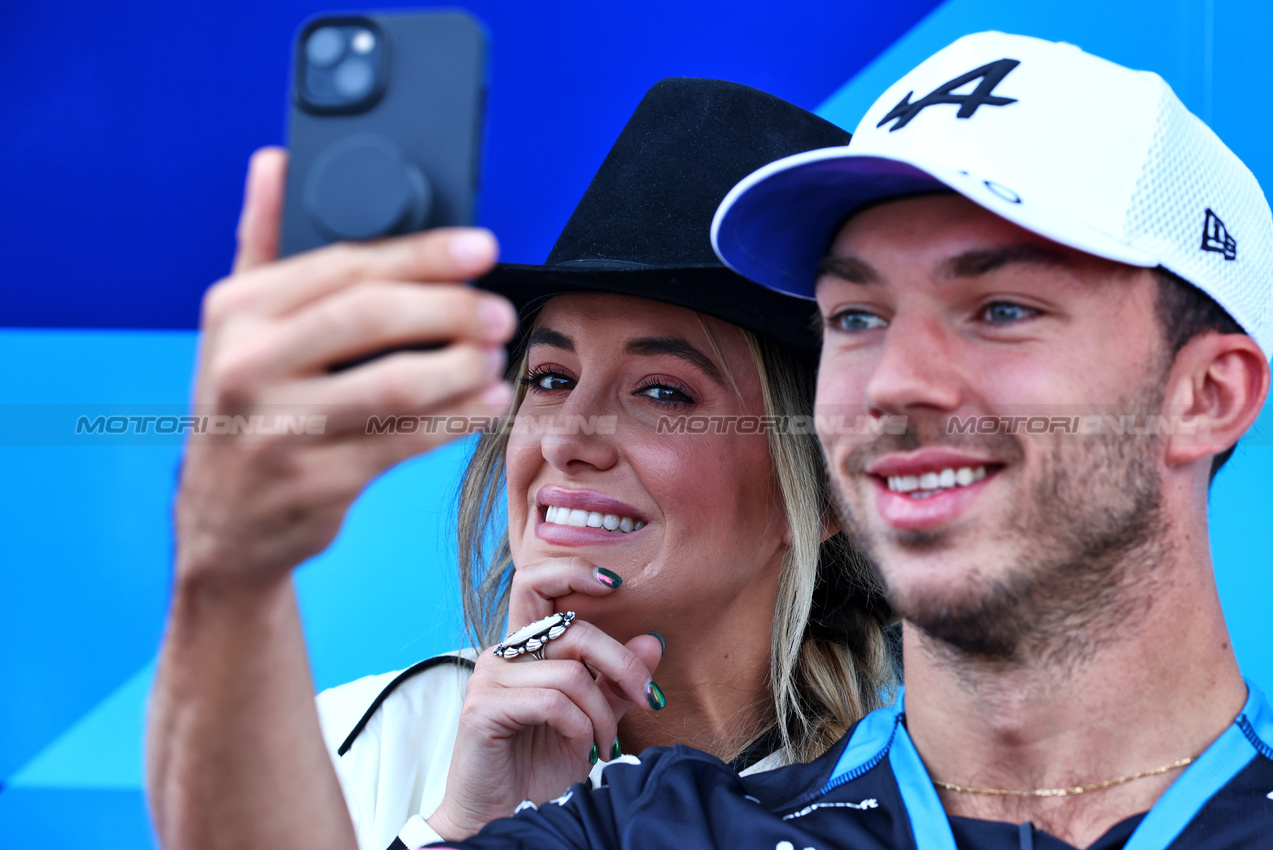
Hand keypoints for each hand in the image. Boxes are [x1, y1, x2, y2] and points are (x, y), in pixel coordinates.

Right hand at [175, 147, 517, 587]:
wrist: (224, 523)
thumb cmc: (247, 409)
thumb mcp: (237, 325)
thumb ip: (264, 243)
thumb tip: (275, 161)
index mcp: (237, 311)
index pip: (345, 264)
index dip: (424, 253)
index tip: (481, 248)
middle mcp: (247, 365)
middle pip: (371, 318)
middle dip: (450, 309)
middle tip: (498, 313)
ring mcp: (278, 429)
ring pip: (394, 385)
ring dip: (461, 368)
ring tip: (494, 359)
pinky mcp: (315, 484)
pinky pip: (404, 442)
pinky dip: (455, 420)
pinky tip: (485, 405)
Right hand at [428, 558, 664, 839]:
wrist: (504, 819)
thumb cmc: (540, 769)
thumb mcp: (592, 720)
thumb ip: (616, 682)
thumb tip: (652, 641)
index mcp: (526, 649)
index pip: (537, 582)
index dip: (572, 571)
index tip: (615, 582)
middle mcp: (504, 654)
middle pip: (572, 628)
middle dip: (622, 663)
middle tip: (649, 699)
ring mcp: (489, 679)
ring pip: (571, 673)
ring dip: (602, 713)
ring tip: (603, 743)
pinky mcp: (482, 709)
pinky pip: (552, 702)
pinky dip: (579, 727)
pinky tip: (581, 749)